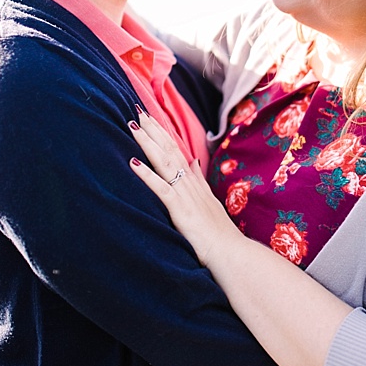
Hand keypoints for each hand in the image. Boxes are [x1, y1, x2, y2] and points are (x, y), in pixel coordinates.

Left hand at [128, 110, 239, 270]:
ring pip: (165, 163)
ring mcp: (186, 197)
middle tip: (138, 110)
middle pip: (170, 151)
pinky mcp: (182, 211)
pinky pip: (161, 189)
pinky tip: (133, 162)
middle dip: (154, 130)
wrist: (232, 254)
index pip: (177, 152)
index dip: (163, 134)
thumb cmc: (219, 235)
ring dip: (148, 143)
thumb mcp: (208, 202)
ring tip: (134, 126)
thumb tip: (193, 161)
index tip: (151, 118)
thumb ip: (199, 181)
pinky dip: (147, 174)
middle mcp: (190, 185)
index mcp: (194, 184)